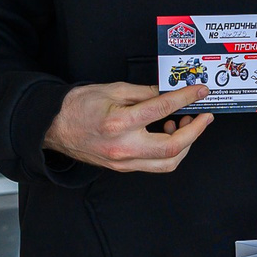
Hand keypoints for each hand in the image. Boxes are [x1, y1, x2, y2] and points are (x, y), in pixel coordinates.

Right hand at [43, 82, 212, 172]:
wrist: (52, 127)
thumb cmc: (77, 105)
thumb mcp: (112, 89)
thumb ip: (144, 92)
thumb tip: (169, 92)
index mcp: (120, 122)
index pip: (163, 108)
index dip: (186, 98)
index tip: (200, 91)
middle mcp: (123, 147)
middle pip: (172, 148)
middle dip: (195, 131)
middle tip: (204, 116)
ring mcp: (123, 162)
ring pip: (167, 163)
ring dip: (184, 145)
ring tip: (185, 123)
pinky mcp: (122, 167)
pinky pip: (154, 164)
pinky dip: (168, 151)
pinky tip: (166, 132)